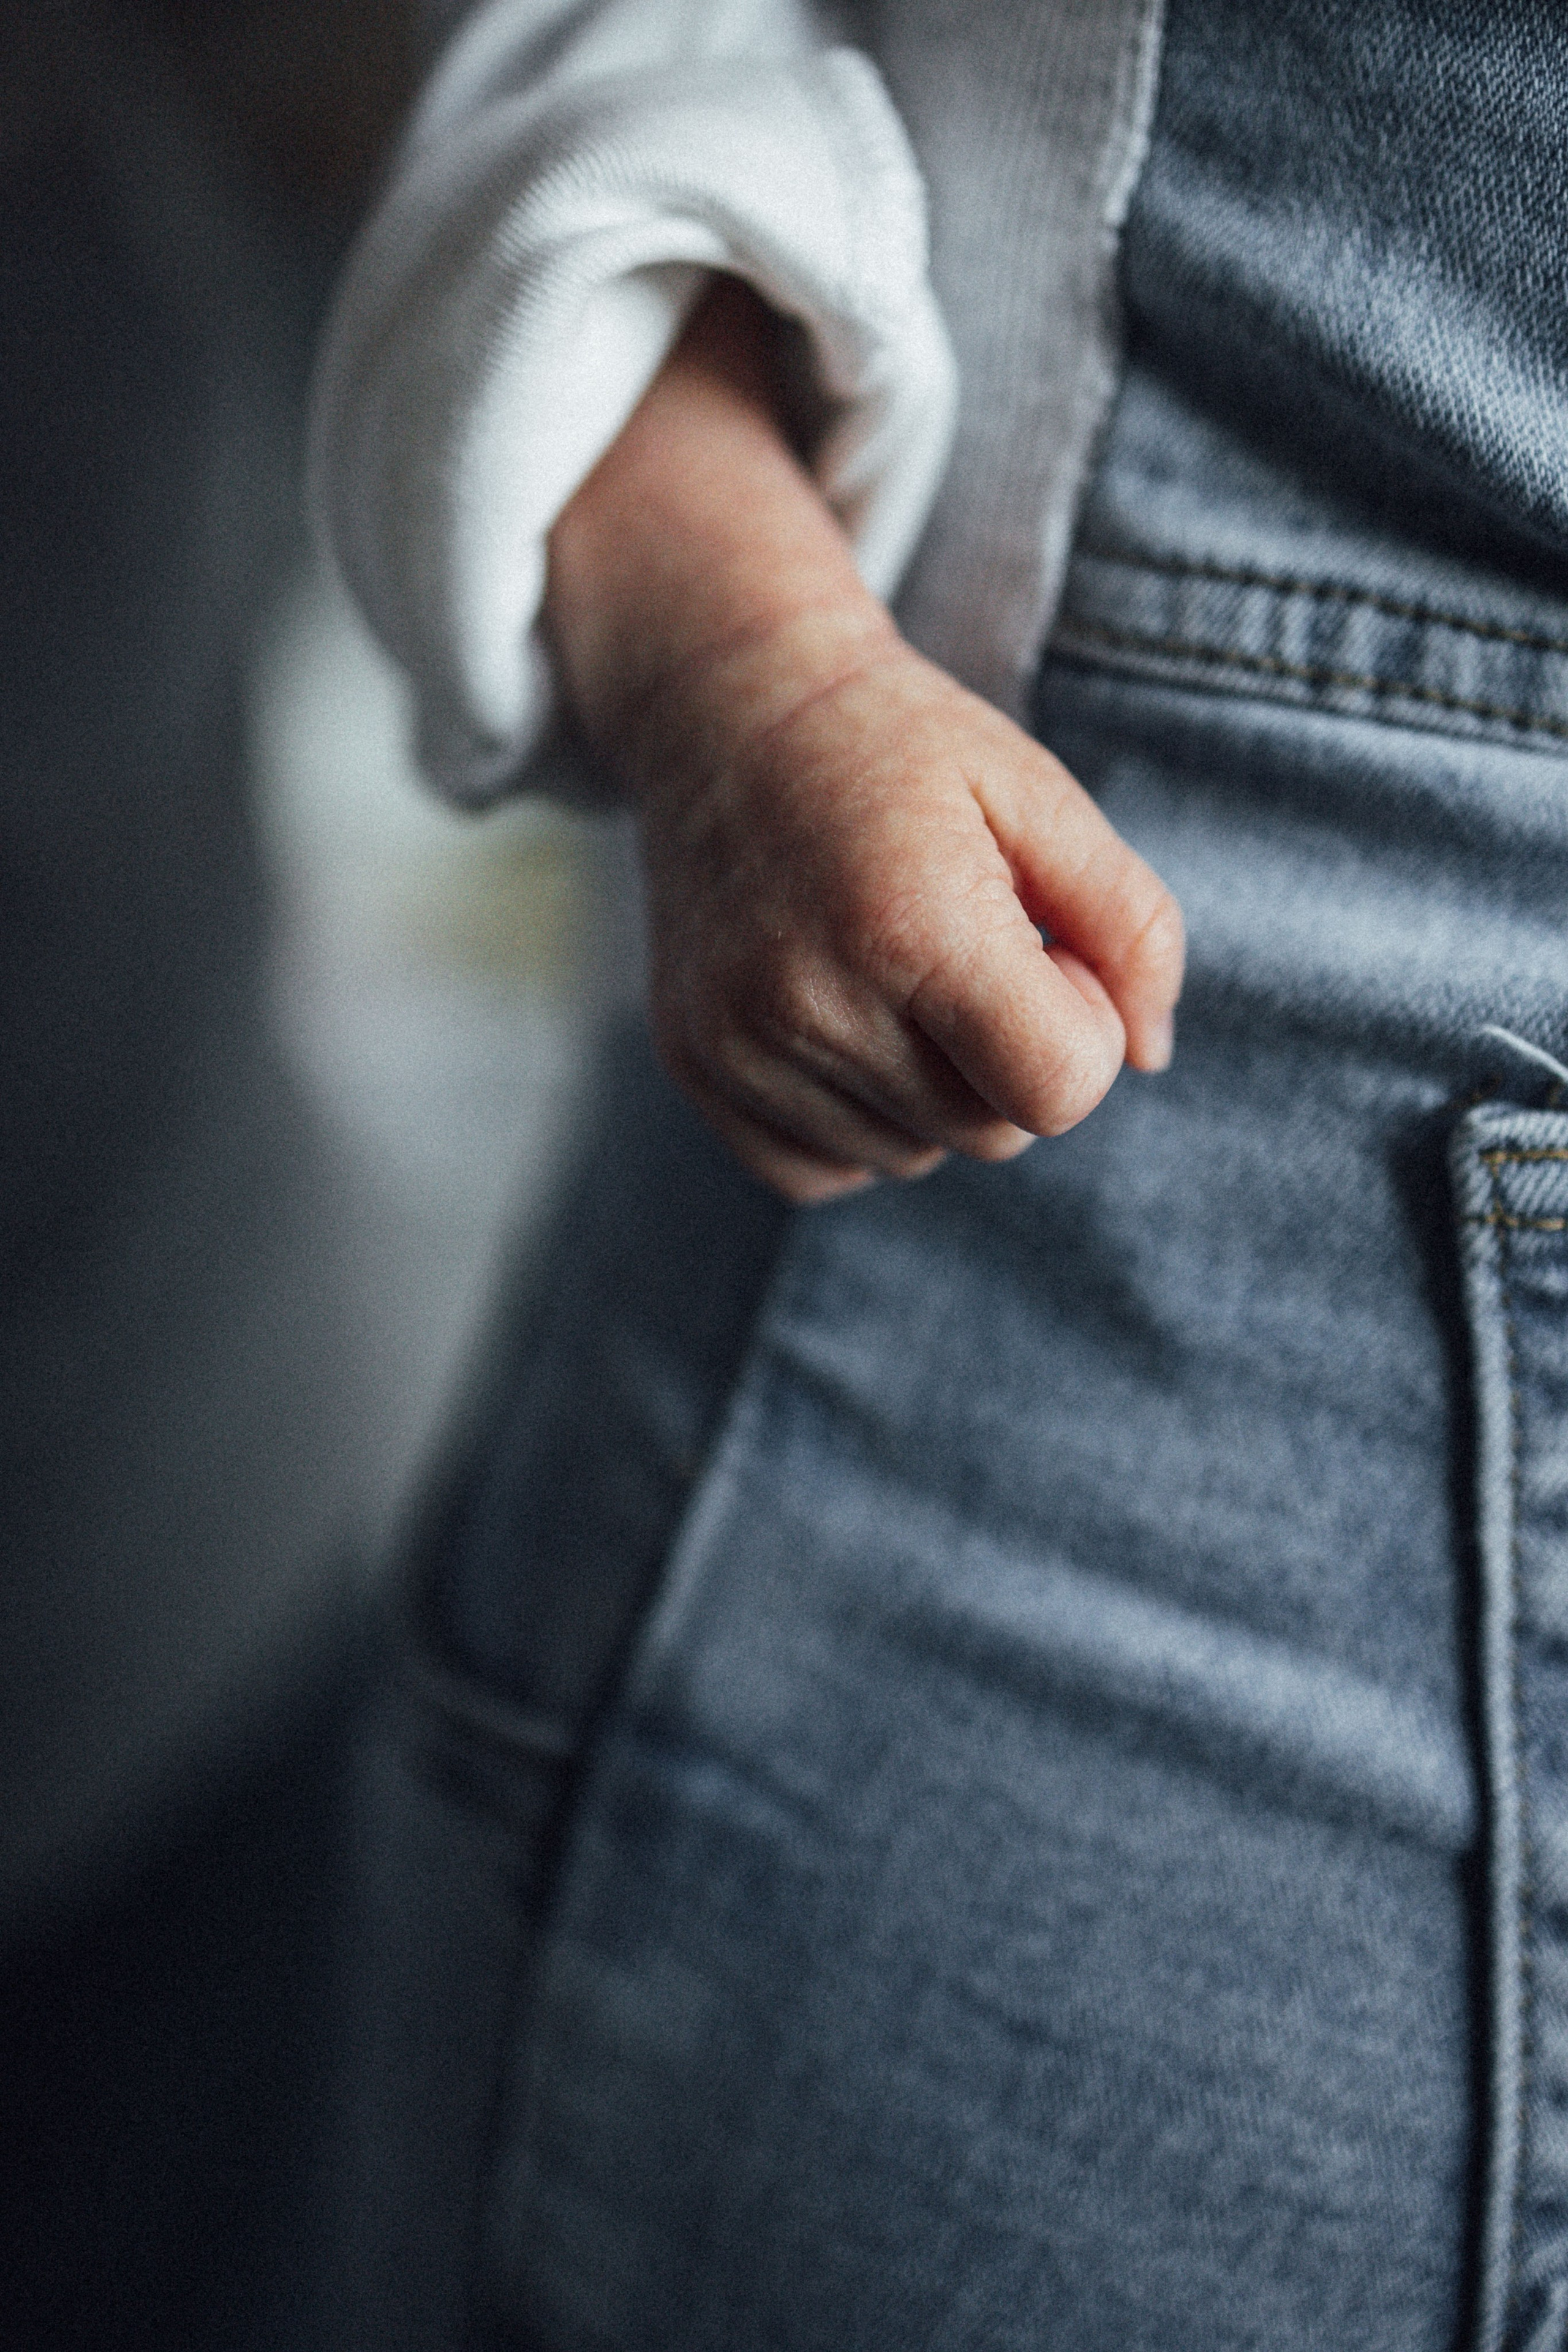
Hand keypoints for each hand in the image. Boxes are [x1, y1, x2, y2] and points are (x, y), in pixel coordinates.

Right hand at [631, 610, 1182, 1202]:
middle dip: (1010, 1055)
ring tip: (894, 968)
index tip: (1045, 950)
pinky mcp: (695, 1067)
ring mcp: (738, 1045)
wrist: (724, 704)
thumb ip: (1132, 925)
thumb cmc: (901, 747)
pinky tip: (843, 1015)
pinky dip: (856, 1118)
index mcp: (910, 925)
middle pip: (992, 1134)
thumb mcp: (1042, 793)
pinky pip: (824, 1170)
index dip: (1085, 1031)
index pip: (1059, 1092)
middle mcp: (810, 1002)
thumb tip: (1148, 1056)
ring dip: (934, 1087)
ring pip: (913, 1157)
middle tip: (970, 945)